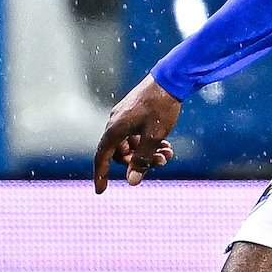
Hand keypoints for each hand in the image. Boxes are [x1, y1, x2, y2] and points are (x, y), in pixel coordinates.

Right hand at [92, 75, 180, 192]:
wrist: (170, 80)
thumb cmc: (161, 107)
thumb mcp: (154, 136)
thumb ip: (142, 160)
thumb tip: (132, 182)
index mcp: (115, 129)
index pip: (101, 157)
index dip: (100, 175)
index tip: (100, 191)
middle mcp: (115, 124)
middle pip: (121, 154)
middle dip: (140, 162)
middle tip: (162, 162)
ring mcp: (124, 118)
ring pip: (132, 146)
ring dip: (148, 153)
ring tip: (168, 154)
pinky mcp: (134, 115)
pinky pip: (137, 136)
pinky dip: (150, 143)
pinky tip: (167, 145)